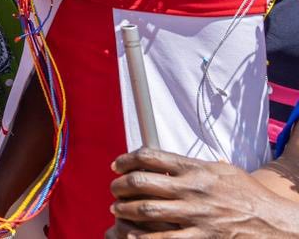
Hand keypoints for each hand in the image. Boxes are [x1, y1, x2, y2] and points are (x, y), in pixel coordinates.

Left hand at [108, 147, 298, 237]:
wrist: (273, 222)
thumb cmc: (247, 194)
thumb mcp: (223, 170)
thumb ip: (194, 165)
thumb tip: (166, 159)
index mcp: (196, 169)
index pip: (150, 156)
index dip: (126, 159)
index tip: (116, 165)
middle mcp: (193, 189)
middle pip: (142, 182)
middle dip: (120, 185)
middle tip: (114, 189)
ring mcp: (196, 214)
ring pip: (147, 209)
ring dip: (126, 209)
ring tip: (117, 209)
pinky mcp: (201, 237)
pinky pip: (164, 238)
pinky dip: (143, 236)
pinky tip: (132, 234)